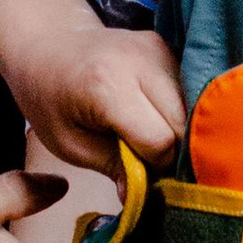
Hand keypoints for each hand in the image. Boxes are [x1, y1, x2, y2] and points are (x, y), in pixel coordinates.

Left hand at [0, 16, 181, 178]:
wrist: (48, 45)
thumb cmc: (52, 99)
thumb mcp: (70, 144)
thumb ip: (112, 168)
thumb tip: (143, 197)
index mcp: (108, 85)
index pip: (159, 140)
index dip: (155, 164)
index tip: (141, 170)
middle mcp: (140, 61)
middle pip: (185, 122)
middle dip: (175, 148)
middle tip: (150, 157)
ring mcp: (158, 49)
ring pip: (195, 106)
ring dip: (181, 128)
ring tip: (151, 133)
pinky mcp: (168, 47)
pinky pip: (190, 89)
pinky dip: (181, 110)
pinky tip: (156, 114)